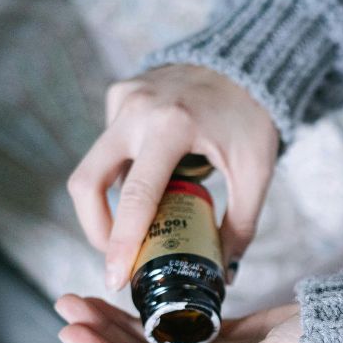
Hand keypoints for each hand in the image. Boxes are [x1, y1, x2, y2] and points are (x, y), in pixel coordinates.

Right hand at [67, 64, 279, 290]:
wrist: (245, 65)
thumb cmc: (251, 119)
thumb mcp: (255, 174)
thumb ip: (240, 226)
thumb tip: (225, 275)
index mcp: (173, 126)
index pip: (137, 196)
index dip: (120, 242)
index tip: (114, 277)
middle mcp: (137, 110)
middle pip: (88, 182)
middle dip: (96, 230)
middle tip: (117, 259)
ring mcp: (123, 99)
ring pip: (93, 166)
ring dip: (110, 204)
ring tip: (144, 225)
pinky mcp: (119, 94)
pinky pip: (109, 146)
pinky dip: (125, 174)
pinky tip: (155, 180)